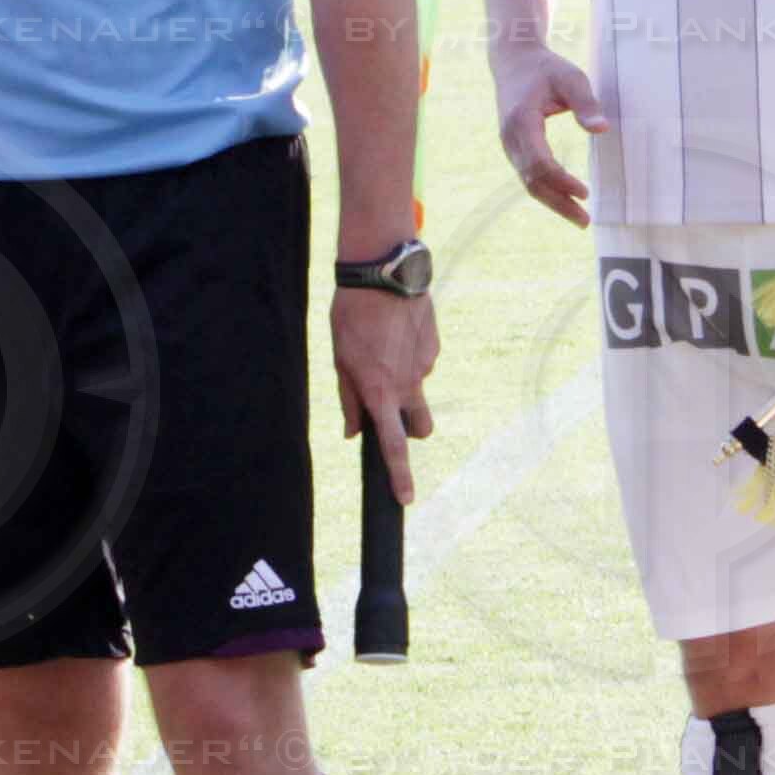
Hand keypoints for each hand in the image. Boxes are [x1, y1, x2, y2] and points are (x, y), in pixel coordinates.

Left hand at [333, 286, 435, 501]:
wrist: (384, 275)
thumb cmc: (352, 317)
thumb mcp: (339, 360)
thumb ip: (349, 400)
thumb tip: (354, 433)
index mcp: (379, 392)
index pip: (394, 446)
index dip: (399, 475)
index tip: (405, 499)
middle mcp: (408, 385)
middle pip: (421, 427)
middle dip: (411, 427)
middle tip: (393, 406)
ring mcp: (425, 366)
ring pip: (419, 389)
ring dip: (407, 384)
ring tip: (385, 350)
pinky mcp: (435, 347)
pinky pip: (422, 363)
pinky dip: (410, 356)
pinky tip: (396, 331)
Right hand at [493, 38, 604, 224]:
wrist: (513, 60)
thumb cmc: (546, 68)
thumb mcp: (571, 78)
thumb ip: (585, 104)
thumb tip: (601, 130)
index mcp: (521, 121)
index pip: (540, 162)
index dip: (561, 181)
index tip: (585, 192)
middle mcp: (510, 137)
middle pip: (532, 180)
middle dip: (558, 203)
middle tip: (585, 220)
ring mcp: (509, 144)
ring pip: (528, 181)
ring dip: (553, 201)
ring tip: (579, 216)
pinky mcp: (513, 147)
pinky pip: (528, 174)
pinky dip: (546, 189)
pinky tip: (565, 198)